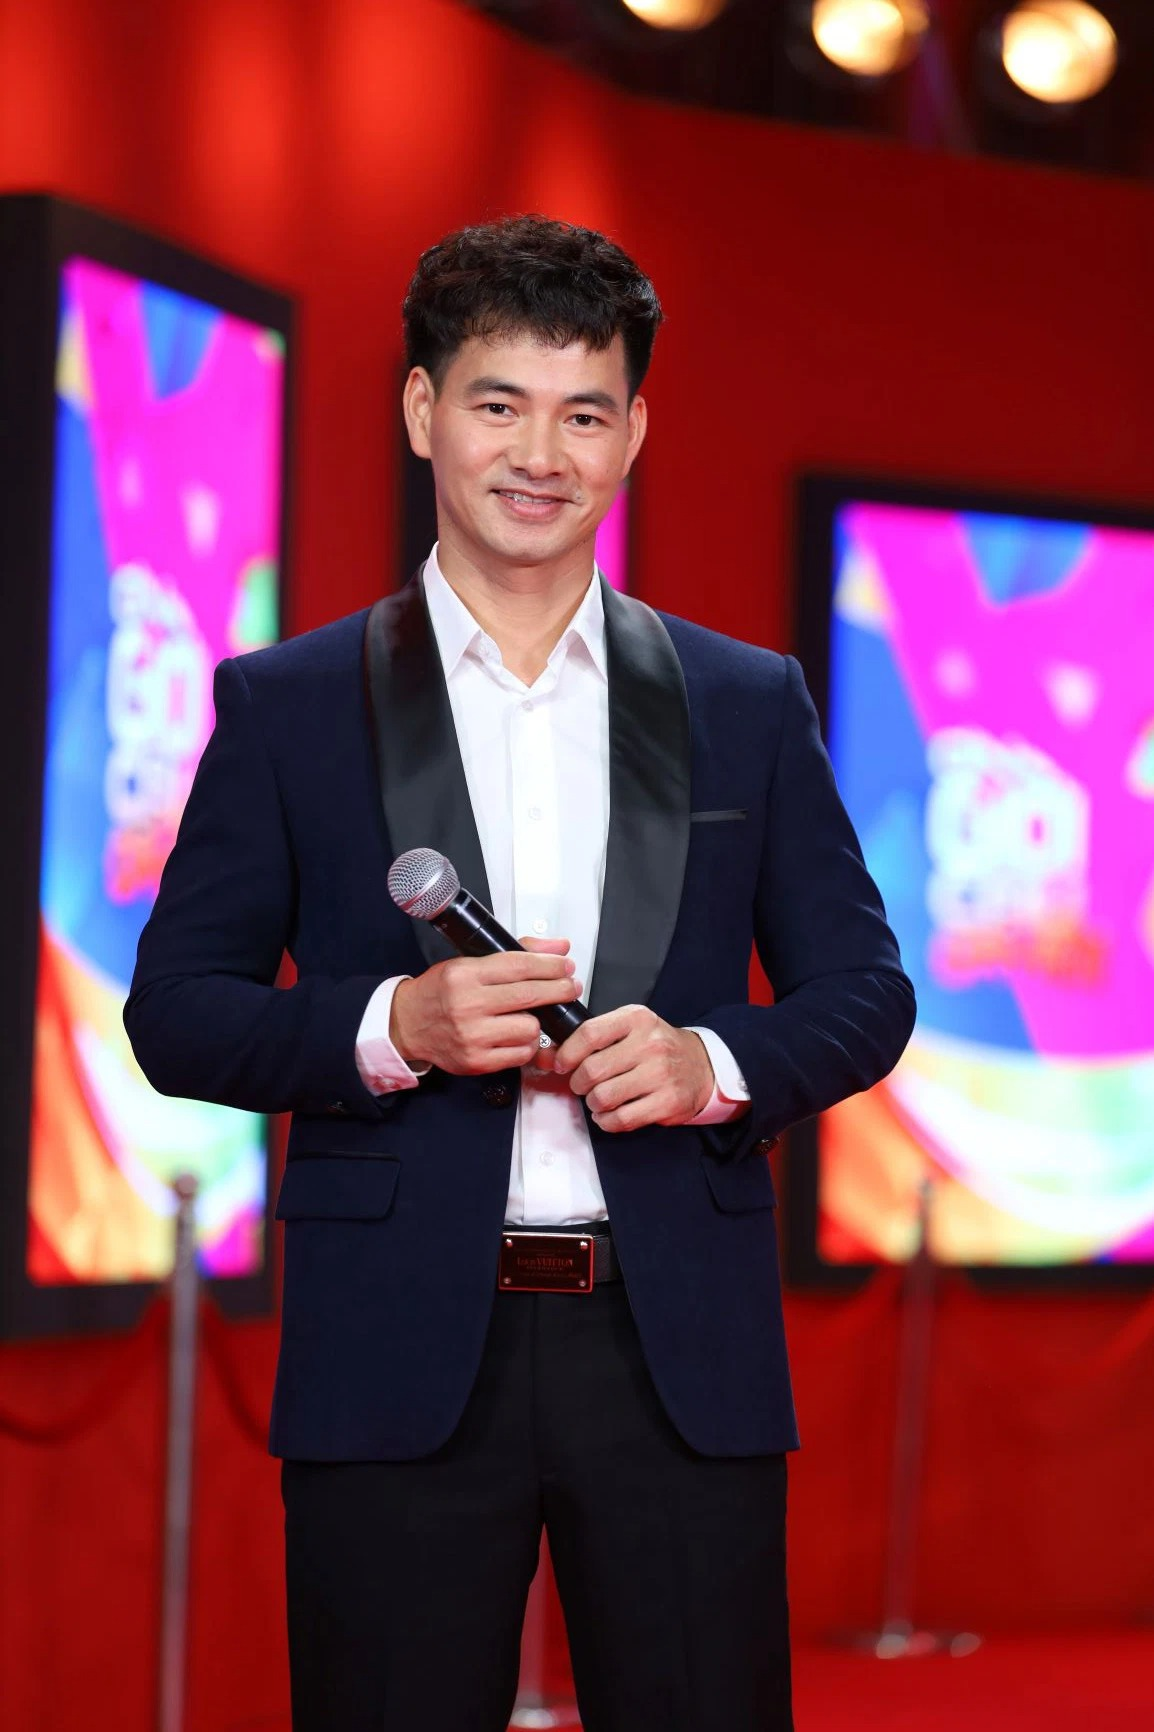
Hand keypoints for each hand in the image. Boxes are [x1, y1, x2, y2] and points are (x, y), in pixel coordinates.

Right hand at [389, 939, 580, 1074]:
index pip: (519, 966)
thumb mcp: (470, 962)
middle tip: (571, 987)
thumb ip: (517, 954)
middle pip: (530, 995)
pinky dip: (528, 1045)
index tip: (566, 966)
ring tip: (530, 1015)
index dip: (550, 965)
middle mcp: (467, 1005)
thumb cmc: (441, 992)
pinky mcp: (477, 1061)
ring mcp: (472, 1035)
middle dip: (560, 989)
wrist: (408, 1024)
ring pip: (530, 1028)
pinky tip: (520, 1035)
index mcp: (465, 975)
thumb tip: (558, 948)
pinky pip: (521, 1054)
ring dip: (538, 1021)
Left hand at [553, 1004, 714, 1131]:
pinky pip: (622, 1118)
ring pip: (604, 1096)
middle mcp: (650, 1044)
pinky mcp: (667, 1101)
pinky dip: (607, 1121)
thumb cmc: (658, 1048)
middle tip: (582, 1085)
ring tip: (598, 1099)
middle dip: (578, 1083)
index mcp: (637, 1020)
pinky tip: (609, 1114)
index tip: (561, 1064)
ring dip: (593, 1103)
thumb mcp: (630, 1029)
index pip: (589, 1034)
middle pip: (593, 1069)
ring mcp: (660, 1074)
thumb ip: (594, 1038)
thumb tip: (551, 1054)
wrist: (701, 1065)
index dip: (567, 1053)